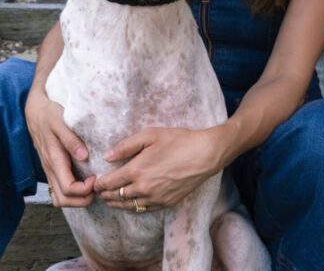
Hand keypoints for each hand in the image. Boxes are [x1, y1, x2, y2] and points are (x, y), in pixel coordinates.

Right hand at [24, 89, 93, 207]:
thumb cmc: (51, 114)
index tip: (98, 178)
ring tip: (94, 186)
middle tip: (99, 186)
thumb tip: (84, 156)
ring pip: (60, 197)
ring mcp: (50, 170)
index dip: (85, 190)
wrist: (36, 110)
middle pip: (64, 199)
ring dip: (77, 199)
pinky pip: (59, 189)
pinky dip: (72, 192)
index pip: (68, 189)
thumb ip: (71, 139)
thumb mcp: (61, 122)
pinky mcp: (52, 168)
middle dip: (83, 200)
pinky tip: (87, 182)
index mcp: (54, 160)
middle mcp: (51, 169)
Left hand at [94, 127, 223, 211]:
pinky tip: (130, 203)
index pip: (108, 183)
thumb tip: (107, 156)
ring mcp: (155, 198)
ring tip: (110, 199)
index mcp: (136, 170)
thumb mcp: (151, 135)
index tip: (95, 182)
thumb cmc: (179, 141)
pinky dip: (132, 207)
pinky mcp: (166, 202)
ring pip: (127, 206)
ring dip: (116, 203)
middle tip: (99, 192)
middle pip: (115, 197)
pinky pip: (143, 209)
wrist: (206, 154)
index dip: (98, 184)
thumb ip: (126, 146)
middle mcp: (143, 188)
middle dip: (104, 194)